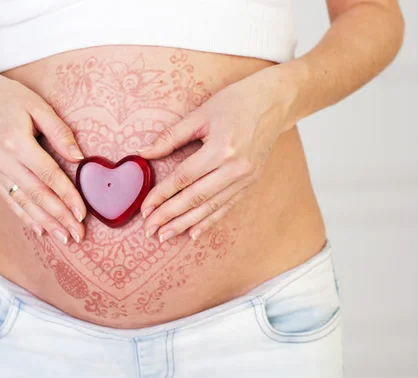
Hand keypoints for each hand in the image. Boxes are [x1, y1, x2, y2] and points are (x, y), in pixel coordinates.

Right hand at [0, 68, 85, 243]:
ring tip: (65, 238)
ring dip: (46, 223)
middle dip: (60, 217)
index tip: (82, 213)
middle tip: (79, 235)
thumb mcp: (38, 106)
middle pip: (37, 195)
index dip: (67, 195)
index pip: (48, 175)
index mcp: (16, 142)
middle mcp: (3, 161)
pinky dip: (27, 218)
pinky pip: (12, 201)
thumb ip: (60, 132)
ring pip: (24, 203)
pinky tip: (42, 230)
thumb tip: (79, 159)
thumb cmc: (12, 99)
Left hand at [137, 67, 297, 241]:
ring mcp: (245, 178)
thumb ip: (170, 137)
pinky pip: (226, 206)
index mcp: (220, 148)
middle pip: (195, 198)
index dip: (161, 195)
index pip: (183, 178)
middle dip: (169, 216)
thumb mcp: (200, 114)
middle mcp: (234, 168)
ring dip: (185, 224)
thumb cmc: (236, 102)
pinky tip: (193, 233)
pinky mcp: (250, 183)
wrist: (275, 102)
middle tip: (149, 229)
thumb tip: (143, 153)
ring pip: (210, 207)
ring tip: (165, 235)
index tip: (144, 209)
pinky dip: (209, 221)